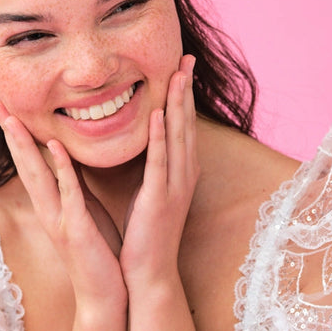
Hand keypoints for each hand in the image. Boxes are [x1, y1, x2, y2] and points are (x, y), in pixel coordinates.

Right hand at [0, 101, 126, 312]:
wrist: (106, 295)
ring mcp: (59, 220)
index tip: (5, 106)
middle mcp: (48, 209)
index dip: (17, 133)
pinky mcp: (77, 230)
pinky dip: (60, 170)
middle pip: (24, 164)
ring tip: (12, 119)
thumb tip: (69, 159)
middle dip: (10, 132)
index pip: (30, 162)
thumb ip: (73, 185)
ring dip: (24, 147)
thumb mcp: (84, 210)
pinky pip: (68, 194)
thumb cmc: (98, 251)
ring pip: (37, 176)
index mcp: (52, 203)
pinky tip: (54, 148)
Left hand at [119, 55, 198, 290]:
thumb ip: (151, 166)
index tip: (181, 66)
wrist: (148, 273)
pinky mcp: (159, 199)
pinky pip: (160, 162)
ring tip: (177, 74)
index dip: (183, 96)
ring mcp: (174, 187)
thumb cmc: (145, 234)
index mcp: (180, 172)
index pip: (182, 126)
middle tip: (186, 57)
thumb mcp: (150, 192)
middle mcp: (183, 175)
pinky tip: (157, 113)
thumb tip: (145, 142)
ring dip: (177, 104)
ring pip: (177, 137)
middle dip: (186, 90)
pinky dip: (159, 136)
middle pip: (186, 124)